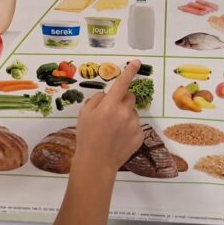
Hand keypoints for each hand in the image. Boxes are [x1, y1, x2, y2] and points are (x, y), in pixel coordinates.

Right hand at [75, 59, 143, 173]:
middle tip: (111, 112)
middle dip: (122, 100)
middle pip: (130, 97)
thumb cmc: (87, 137)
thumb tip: (106, 95)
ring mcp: (134, 124)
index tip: (136, 62)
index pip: (122, 83)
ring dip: (125, 115)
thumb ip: (96, 100)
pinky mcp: (140, 135)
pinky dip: (129, 129)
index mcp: (110, 105)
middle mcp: (124, 112)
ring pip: (132, 112)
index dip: (129, 71)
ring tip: (113, 129)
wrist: (96, 162)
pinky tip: (119, 138)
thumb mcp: (84, 114)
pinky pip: (136, 126)